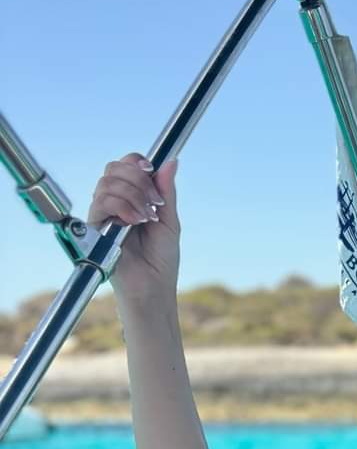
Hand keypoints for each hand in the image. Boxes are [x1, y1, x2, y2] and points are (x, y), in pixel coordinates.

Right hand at [87, 153, 180, 309]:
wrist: (152, 287)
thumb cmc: (161, 259)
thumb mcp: (168, 220)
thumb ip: (166, 191)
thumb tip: (171, 161)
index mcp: (131, 198)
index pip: (125, 165)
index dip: (137, 163)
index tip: (152, 173)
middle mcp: (114, 203)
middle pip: (113, 168)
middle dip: (138, 180)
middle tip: (155, 202)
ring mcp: (103, 214)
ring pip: (108, 183)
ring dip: (134, 196)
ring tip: (147, 218)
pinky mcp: (94, 227)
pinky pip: (101, 202)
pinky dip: (122, 207)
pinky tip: (135, 222)